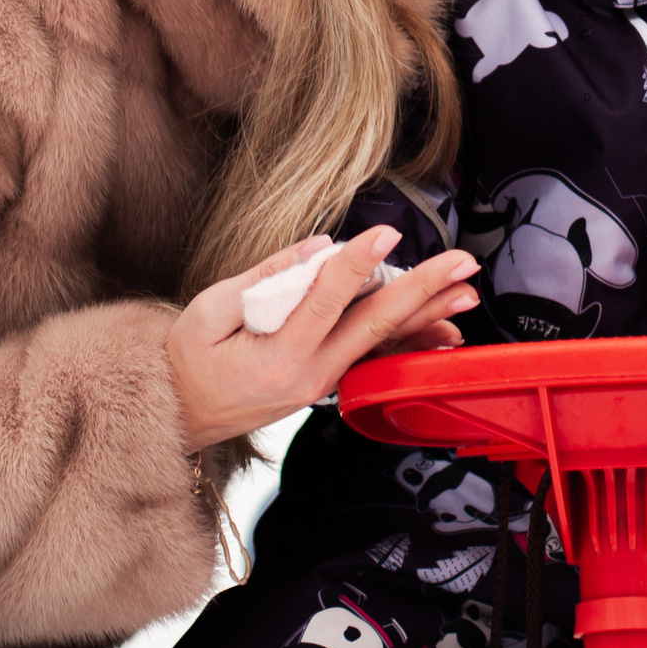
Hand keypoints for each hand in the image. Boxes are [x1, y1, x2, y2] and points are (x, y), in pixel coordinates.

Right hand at [168, 226, 480, 450]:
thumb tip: (318, 248)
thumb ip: (265, 277)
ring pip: (383, 343)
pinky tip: (442, 331)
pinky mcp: (328, 383)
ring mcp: (323, 384)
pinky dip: (411, 342)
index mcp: (277, 357)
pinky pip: (375, 358)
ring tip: (466, 292)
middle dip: (423, 290)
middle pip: (374, 326)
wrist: (180, 413)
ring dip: (429, 315)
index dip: (358, 264)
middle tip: (460, 262)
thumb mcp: (209, 311)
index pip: (326, 302)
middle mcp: (309, 375)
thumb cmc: (187, 361)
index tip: (386, 234)